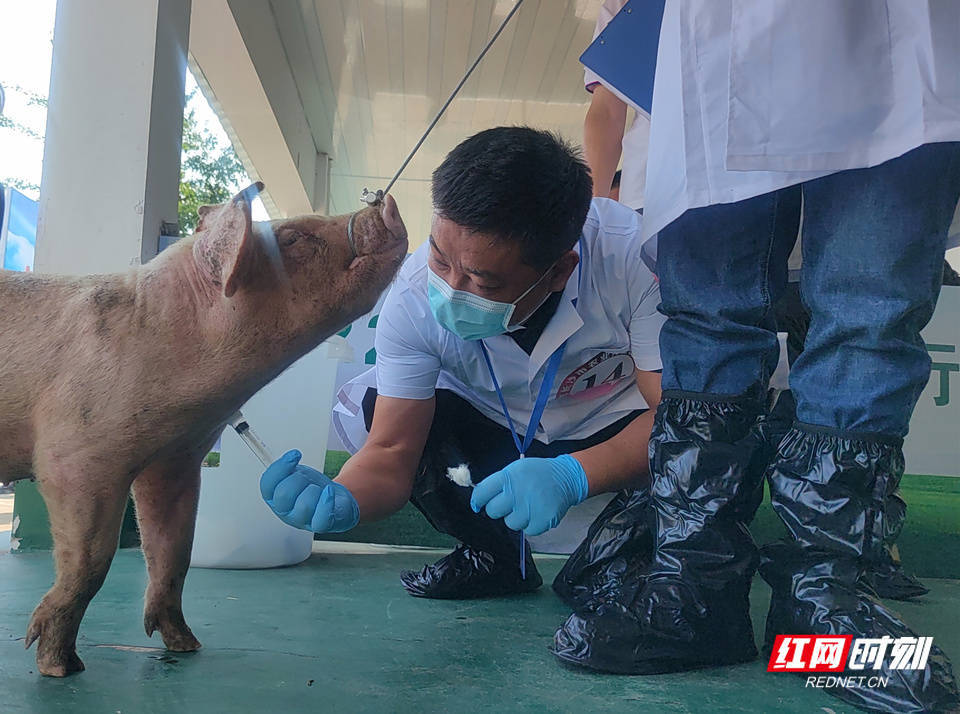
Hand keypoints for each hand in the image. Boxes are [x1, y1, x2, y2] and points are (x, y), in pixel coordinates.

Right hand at [260, 450, 358, 532]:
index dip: (280, 468)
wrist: (333, 499)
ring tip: (318, 489)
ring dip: (314, 490)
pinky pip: (321, 517)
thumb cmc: (312, 488)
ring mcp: (302, 520)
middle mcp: (285, 512)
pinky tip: (328, 492)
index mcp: (274, 497)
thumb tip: (285, 456)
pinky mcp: (320, 524)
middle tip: (307, 478)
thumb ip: (286, 467)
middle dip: (299, 479)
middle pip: (284, 494)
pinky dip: (326, 501)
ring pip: (303, 505)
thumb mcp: (296, 473)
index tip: (294, 455)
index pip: (267, 484)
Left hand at [469, 454, 588, 535]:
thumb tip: (479, 498)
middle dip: (498, 509)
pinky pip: (526, 530)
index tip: (478, 504)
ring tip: (527, 506)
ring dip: (516, 517)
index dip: (478, 500)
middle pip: (493, 511)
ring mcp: (530, 508)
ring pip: (510, 523)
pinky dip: (530, 524)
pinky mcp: (542, 521)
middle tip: (508, 504)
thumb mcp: (516, 469)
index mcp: (509, 477)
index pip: (482, 492)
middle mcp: (518, 492)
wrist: (566, 478)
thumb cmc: (537, 474)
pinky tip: (537, 512)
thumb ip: (498, 483)